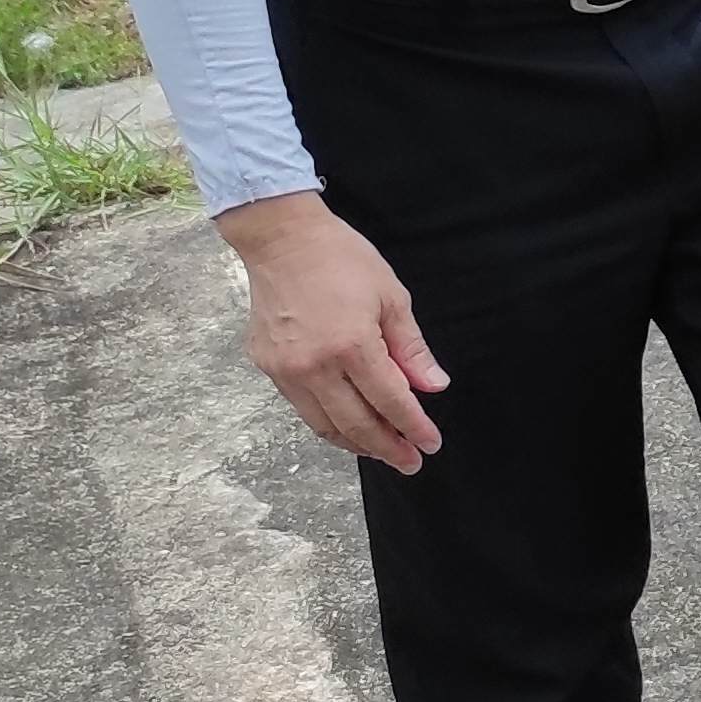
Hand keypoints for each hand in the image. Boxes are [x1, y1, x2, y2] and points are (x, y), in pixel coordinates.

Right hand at [214, 191, 448, 470]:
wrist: (282, 239)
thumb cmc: (342, 259)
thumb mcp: (391, 297)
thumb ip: (411, 349)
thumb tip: (433, 387)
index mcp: (352, 346)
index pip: (390, 402)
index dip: (414, 427)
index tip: (430, 444)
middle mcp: (314, 366)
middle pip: (356, 424)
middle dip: (387, 448)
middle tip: (410, 462)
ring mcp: (285, 369)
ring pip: (324, 424)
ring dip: (356, 443)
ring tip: (381, 450)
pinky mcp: (266, 366)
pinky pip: (301, 407)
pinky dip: (327, 423)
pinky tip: (346, 426)